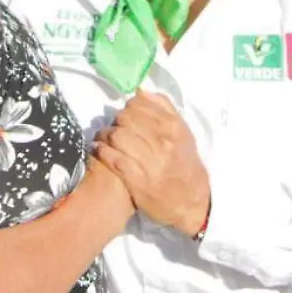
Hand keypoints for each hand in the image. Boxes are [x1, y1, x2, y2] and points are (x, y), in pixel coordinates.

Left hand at [94, 91, 209, 236]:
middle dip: (115, 121)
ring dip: (105, 135)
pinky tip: (99, 150)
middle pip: (124, 119)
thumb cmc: (185, 164)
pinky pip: (111, 158)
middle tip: (114, 127)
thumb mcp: (183, 133)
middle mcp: (161, 142)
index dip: (127, 108)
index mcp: (173, 127)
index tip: (126, 116)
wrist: (192, 202)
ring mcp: (149, 161)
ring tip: (104, 138)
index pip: (138, 105)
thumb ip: (164, 109)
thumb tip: (140, 91)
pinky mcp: (136, 179)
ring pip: (116, 136)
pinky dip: (101, 151)